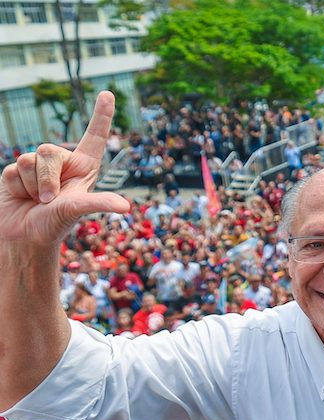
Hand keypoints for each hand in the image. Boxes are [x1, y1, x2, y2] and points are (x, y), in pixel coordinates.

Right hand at [0, 91, 129, 245]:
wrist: (25, 236)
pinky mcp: (16, 172)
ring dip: (31, 185)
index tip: (108, 93)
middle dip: (46, 178)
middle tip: (48, 200)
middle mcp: (62, 163)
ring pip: (28, 159)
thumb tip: (125, 207)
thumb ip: (97, 203)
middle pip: (48, 150)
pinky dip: (17, 188)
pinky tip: (21, 197)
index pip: (94, 137)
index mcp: (83, 168)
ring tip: (37, 200)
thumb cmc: (55, 225)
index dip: (101, 116)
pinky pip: (12, 170)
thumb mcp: (77, 211)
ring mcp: (39, 166)